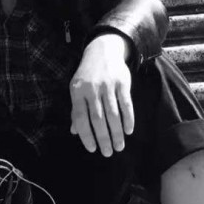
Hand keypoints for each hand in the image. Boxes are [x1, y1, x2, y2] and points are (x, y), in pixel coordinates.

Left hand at [69, 34, 133, 156]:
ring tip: (119, 146)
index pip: (80, 118)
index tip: (92, 149)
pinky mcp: (122, 82)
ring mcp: (107, 85)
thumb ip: (76, 109)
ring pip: (112, 114)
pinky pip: (126, 104)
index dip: (86, 135)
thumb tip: (75, 132)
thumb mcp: (77, 89)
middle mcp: (92, 89)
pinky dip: (128, 119)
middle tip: (108, 153)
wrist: (103, 50)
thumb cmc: (87, 75)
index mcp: (77, 92)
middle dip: (103, 138)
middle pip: (97, 119)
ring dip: (116, 133)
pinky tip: (128, 131)